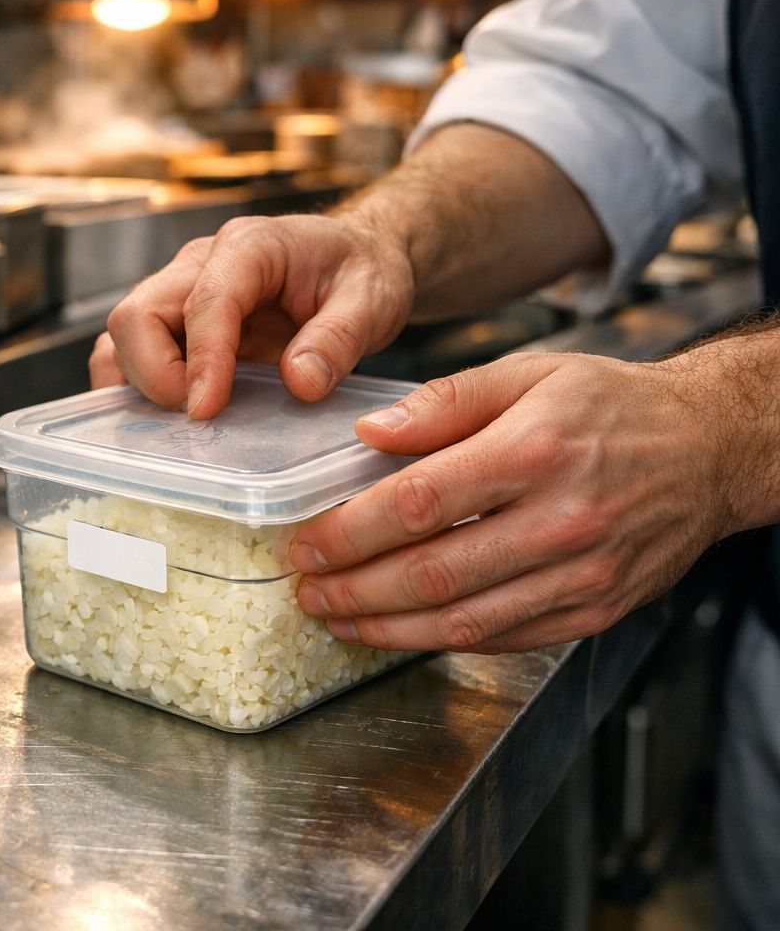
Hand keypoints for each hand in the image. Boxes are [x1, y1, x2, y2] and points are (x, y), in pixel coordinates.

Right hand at [92, 213, 414, 415]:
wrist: (356, 259)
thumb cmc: (362, 271)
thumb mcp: (374, 299)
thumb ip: (339, 339)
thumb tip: (300, 384)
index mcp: (248, 246)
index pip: (204, 302)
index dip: (201, 360)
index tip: (206, 411)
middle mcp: (199, 264)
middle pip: (136, 316)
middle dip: (153, 375)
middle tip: (200, 418)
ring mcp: (179, 293)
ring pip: (122, 337)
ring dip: (135, 384)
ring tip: (177, 422)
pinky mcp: (176, 324)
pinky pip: (131, 354)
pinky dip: (136, 388)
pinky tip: (168, 419)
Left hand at [287, 353, 734, 652]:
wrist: (710, 449)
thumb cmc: (611, 406)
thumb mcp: (528, 375)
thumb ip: (443, 402)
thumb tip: (368, 432)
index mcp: (535, 451)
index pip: (419, 503)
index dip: (351, 532)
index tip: (306, 544)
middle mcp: (562, 520)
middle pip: (434, 573)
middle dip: (355, 591)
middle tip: (307, 591)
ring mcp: (582, 575)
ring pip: (464, 621)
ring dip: (387, 629)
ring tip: (338, 619)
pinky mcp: (595, 610)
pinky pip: (505, 638)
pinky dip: (443, 641)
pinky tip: (400, 630)